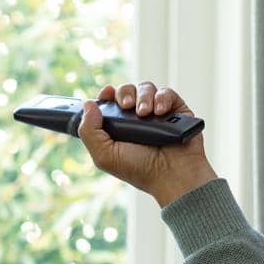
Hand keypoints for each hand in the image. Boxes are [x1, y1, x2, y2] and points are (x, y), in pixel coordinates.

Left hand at [77, 82, 216, 207]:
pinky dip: (162, 98)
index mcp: (118, 128)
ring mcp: (157, 114)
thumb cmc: (139, 170)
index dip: (107, 94)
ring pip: (146, 88)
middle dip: (125, 94)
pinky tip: (160, 112)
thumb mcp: (105, 155)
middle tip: (127, 106)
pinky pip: (167, 93)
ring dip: (143, 96)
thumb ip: (89, 131)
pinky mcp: (176, 111)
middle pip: (127, 90)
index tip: (107, 92)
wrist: (172, 175)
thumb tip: (88, 104)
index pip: (109, 103)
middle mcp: (136, 119)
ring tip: (144, 114)